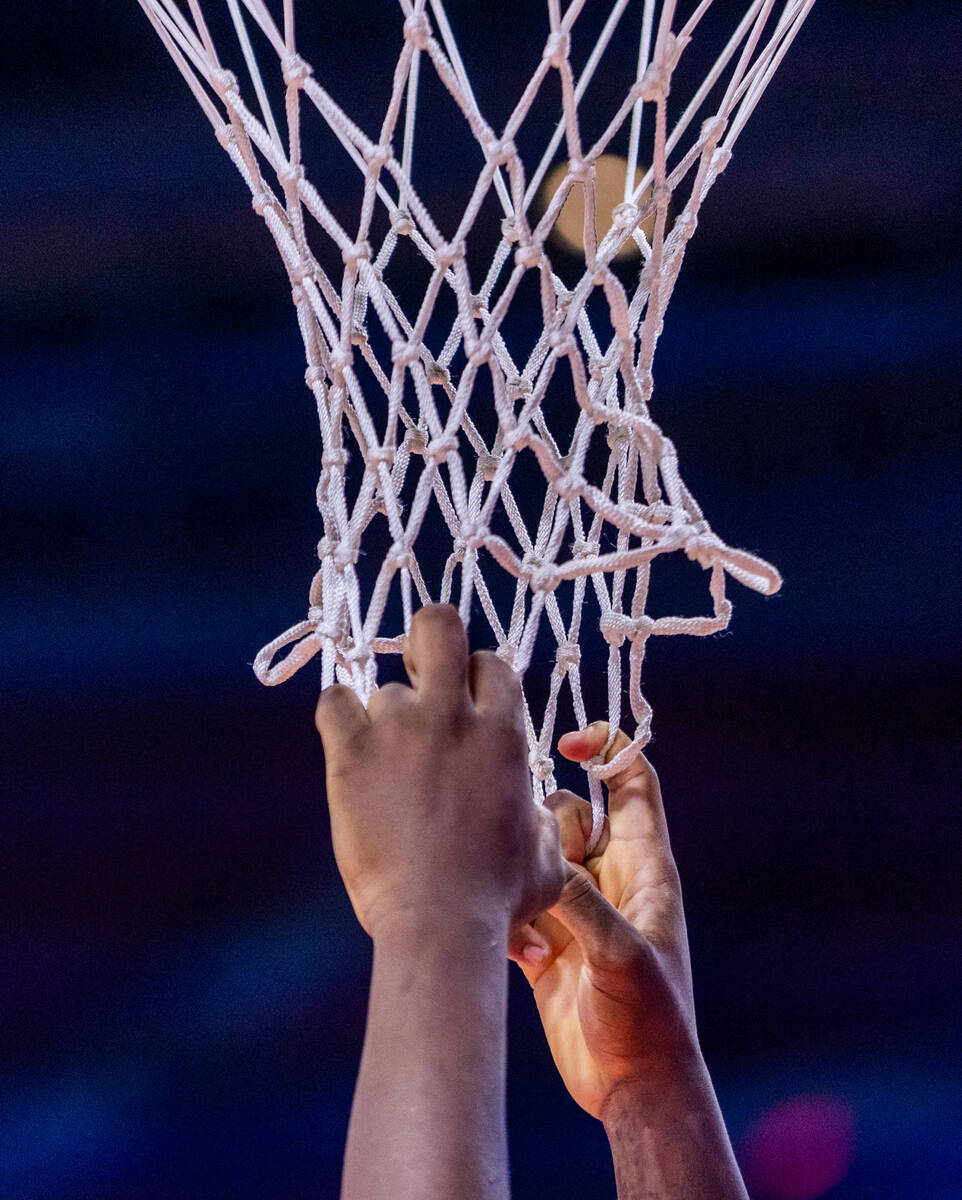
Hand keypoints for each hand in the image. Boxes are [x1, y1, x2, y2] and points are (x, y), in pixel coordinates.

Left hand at [314, 604, 564, 942]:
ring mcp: (399, 730)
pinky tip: (348, 748)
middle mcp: (452, 716)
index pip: (490, 662)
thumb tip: (534, 813)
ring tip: (386, 762)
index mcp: (503, 733)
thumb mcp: (546, 856)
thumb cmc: (499, 898)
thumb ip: (541, 819)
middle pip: (438, 624)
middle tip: (422, 673)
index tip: (468, 706)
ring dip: (386, 716)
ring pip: (384, 686)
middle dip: (430, 639)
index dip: (477, 677)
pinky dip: (339, 717)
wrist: (439, 922)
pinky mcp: (352, 753)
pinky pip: (334, 702)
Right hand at [511, 721, 698, 1120]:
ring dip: (526, 879)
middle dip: (547, 830)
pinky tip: (519, 951)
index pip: (633, 782)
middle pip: (568, 813)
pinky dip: (510, 917)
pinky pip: (516, 902)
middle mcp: (610, 876)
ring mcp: (577, 907)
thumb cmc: (648, 1017)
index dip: (608, 750)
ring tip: (537, 929)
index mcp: (644, 865)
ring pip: (536, 856)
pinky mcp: (547, 939)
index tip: (569, 745)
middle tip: (551, 878)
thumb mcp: (621, 951)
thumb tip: (536, 855)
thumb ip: (580, 899)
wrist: (633, 1087)